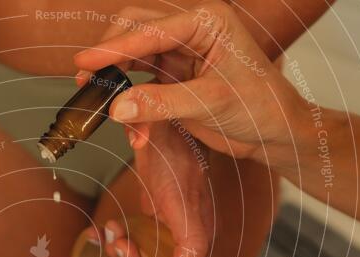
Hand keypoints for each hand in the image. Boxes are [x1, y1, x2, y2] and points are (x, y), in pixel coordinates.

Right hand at [74, 0, 306, 162]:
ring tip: (102, 105)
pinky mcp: (174, 75)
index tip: (84, 62)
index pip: (149, 29)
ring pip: (133, 54)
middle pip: (134, 29)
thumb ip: (162, 104)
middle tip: (86, 82)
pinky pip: (140, 82)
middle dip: (108, 55)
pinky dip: (132, 103)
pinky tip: (134, 129)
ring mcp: (181, 52)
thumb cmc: (259, 108)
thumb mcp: (210, 104)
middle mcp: (191, 29)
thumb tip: (117, 108)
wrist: (275, 131)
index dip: (113, 47)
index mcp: (206, 21)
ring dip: (116, 80)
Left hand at [84, 121, 212, 256]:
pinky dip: (112, 233)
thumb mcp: (183, 208)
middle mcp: (180, 228)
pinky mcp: (151, 205)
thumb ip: (190, 244)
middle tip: (114, 238)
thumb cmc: (177, 161)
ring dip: (118, 242)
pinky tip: (96, 232)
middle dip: (127, 252)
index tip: (127, 251)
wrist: (164, 126)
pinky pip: (130, 229)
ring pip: (138, 245)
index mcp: (194, 234)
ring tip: (109, 229)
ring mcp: (164, 217)